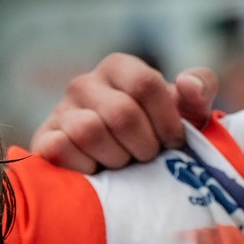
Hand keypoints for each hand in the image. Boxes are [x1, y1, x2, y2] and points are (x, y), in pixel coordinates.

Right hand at [31, 54, 219, 172]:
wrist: (113, 175)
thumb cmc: (153, 139)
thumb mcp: (186, 114)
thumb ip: (200, 90)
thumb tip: (186, 85)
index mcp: (119, 67)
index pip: (146, 85)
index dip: (166, 121)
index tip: (172, 144)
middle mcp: (84, 83)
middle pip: (122, 113)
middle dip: (143, 146)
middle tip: (145, 159)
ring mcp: (60, 112)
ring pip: (90, 131)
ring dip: (115, 159)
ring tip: (121, 166)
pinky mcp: (43, 141)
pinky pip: (61, 149)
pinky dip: (85, 168)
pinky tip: (96, 174)